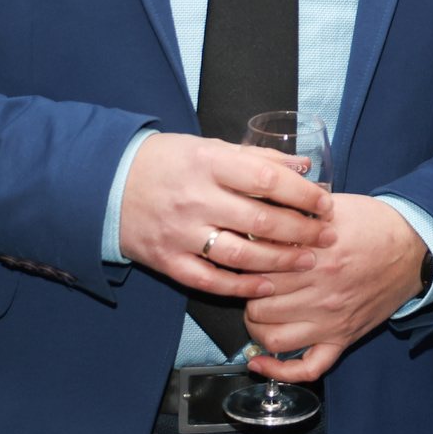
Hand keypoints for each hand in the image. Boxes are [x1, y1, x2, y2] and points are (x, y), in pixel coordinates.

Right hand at [117, 132, 334, 297]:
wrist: (106, 183)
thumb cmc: (167, 162)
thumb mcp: (209, 147)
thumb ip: (255, 158)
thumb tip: (302, 167)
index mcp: (207, 164)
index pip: (266, 179)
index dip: (302, 194)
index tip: (325, 203)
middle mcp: (195, 199)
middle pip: (259, 220)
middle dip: (300, 231)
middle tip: (326, 237)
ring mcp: (180, 233)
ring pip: (240, 254)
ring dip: (279, 261)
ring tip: (306, 261)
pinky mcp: (167, 260)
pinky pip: (210, 280)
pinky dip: (241, 287)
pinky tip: (267, 285)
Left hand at [241, 193, 429, 382]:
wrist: (415, 247)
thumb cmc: (374, 224)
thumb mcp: (332, 206)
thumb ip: (295, 209)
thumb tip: (259, 213)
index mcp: (317, 256)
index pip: (258, 269)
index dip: (243, 263)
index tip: (242, 258)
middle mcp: (322, 292)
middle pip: (259, 304)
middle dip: (247, 294)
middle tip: (250, 284)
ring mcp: (332, 321)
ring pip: (273, 338)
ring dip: (256, 327)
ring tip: (257, 312)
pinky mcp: (343, 338)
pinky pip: (308, 368)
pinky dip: (280, 371)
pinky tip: (260, 363)